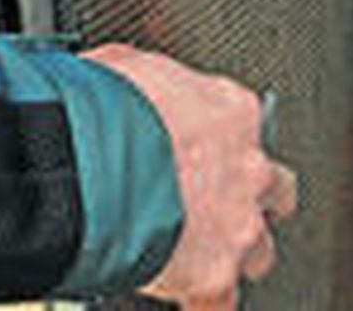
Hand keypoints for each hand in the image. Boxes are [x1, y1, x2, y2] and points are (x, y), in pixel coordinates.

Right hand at [82, 44, 297, 308]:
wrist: (80, 159)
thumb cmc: (96, 108)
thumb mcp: (119, 66)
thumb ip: (142, 81)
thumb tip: (121, 81)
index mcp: (229, 110)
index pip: (241, 121)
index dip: (212, 134)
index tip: (187, 140)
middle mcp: (247, 168)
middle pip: (272, 187)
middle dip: (243, 192)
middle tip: (202, 194)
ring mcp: (237, 224)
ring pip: (260, 247)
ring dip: (229, 246)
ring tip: (185, 242)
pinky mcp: (215, 273)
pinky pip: (220, 299)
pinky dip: (201, 295)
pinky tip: (175, 284)